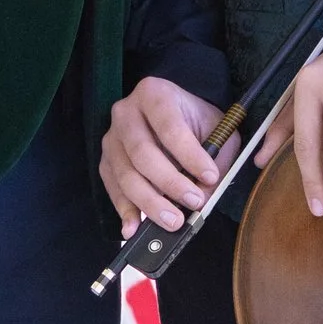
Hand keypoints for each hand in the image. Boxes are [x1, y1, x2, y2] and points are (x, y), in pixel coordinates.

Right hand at [102, 76, 222, 227]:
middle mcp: (126, 113)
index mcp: (155, 95)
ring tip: (174, 222)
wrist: (176, 116)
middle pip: (142, 153)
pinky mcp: (105, 162)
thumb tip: (202, 198)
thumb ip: (215, 158)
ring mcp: (111, 139)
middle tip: (194, 203)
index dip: (190, 155)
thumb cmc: (197, 123)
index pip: (170, 127)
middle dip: (170, 182)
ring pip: (125, 175)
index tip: (210, 176)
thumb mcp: (216, 130)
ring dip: (150, 203)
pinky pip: (113, 189)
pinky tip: (134, 228)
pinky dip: (125, 211)